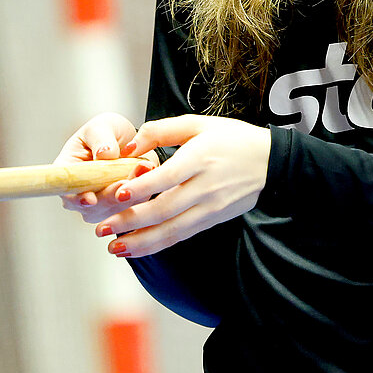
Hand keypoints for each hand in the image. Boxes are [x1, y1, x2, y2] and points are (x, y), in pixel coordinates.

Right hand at [56, 113, 158, 223]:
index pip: (65, 189)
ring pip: (112, 209)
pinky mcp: (118, 208)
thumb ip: (101, 139)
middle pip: (91, 206)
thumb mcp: (101, 127)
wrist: (128, 141)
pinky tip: (146, 177)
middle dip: (111, 194)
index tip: (91, 198)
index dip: (76, 198)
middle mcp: (79, 192)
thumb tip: (104, 152)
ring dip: (129, 193)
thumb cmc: (106, 133)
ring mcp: (98, 204)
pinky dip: (140, 194)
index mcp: (67, 170)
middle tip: (125, 180)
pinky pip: (130, 208)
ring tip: (142, 170)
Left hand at [93, 115, 270, 257]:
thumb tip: (127, 147)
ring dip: (141, 242)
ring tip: (114, 247)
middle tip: (103, 229)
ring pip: (173, 230)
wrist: (270, 161)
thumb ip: (160, 131)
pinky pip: (183, 235)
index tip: (117, 194)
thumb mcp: (198, 124)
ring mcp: (211, 207)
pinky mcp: (214, 220)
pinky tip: (137, 248)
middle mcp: (206, 186)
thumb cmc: (230, 138)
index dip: (142, 188)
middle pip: (165, 209)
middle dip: (131, 222)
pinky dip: (158, 244)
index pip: (167, 177)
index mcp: (200, 157)